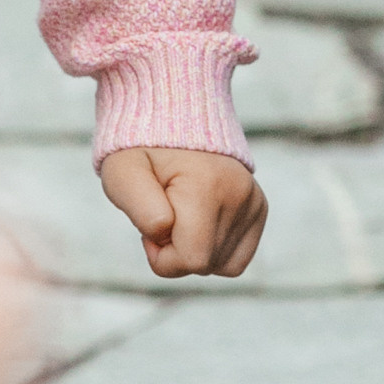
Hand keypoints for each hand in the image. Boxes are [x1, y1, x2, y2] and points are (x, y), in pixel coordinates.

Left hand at [99, 145, 267, 278]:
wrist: (172, 118)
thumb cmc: (141, 151)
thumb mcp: (123, 173)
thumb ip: (138, 206)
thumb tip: (164, 231)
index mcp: (207, 185)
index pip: (192, 260)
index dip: (161, 254)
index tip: (149, 225)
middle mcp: (240, 193)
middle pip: (206, 265)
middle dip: (175, 252)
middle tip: (162, 215)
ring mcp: (253, 200)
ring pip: (221, 265)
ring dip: (194, 250)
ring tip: (180, 214)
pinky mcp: (259, 208)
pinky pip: (236, 259)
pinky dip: (214, 251)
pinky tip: (198, 224)